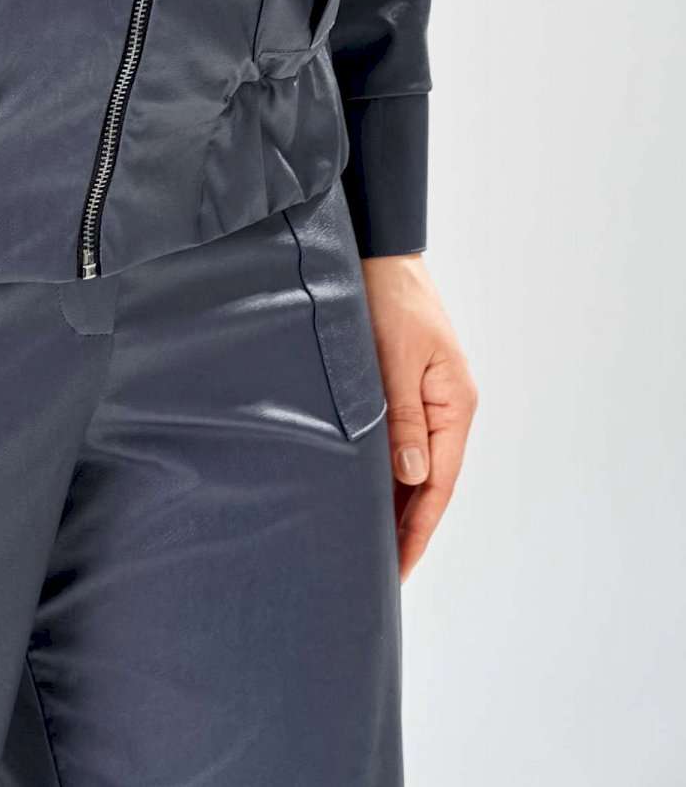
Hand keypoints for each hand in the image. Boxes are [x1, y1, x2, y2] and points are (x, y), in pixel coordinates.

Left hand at [360, 253, 476, 579]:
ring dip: (397, 503)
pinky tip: (367, 491)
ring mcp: (430, 400)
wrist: (381, 251)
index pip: (439, 484)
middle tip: (380, 572)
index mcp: (455, 405)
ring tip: (371, 544)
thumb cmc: (390, 297)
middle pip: (430, 483)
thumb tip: (412, 475)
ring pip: (416, 466)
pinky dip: (388, 471)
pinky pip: (403, 442)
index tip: (399, 567)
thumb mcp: (395, 358)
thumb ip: (402, 416)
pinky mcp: (408, 388)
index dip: (418, 529)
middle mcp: (448, 408)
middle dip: (408, 527)